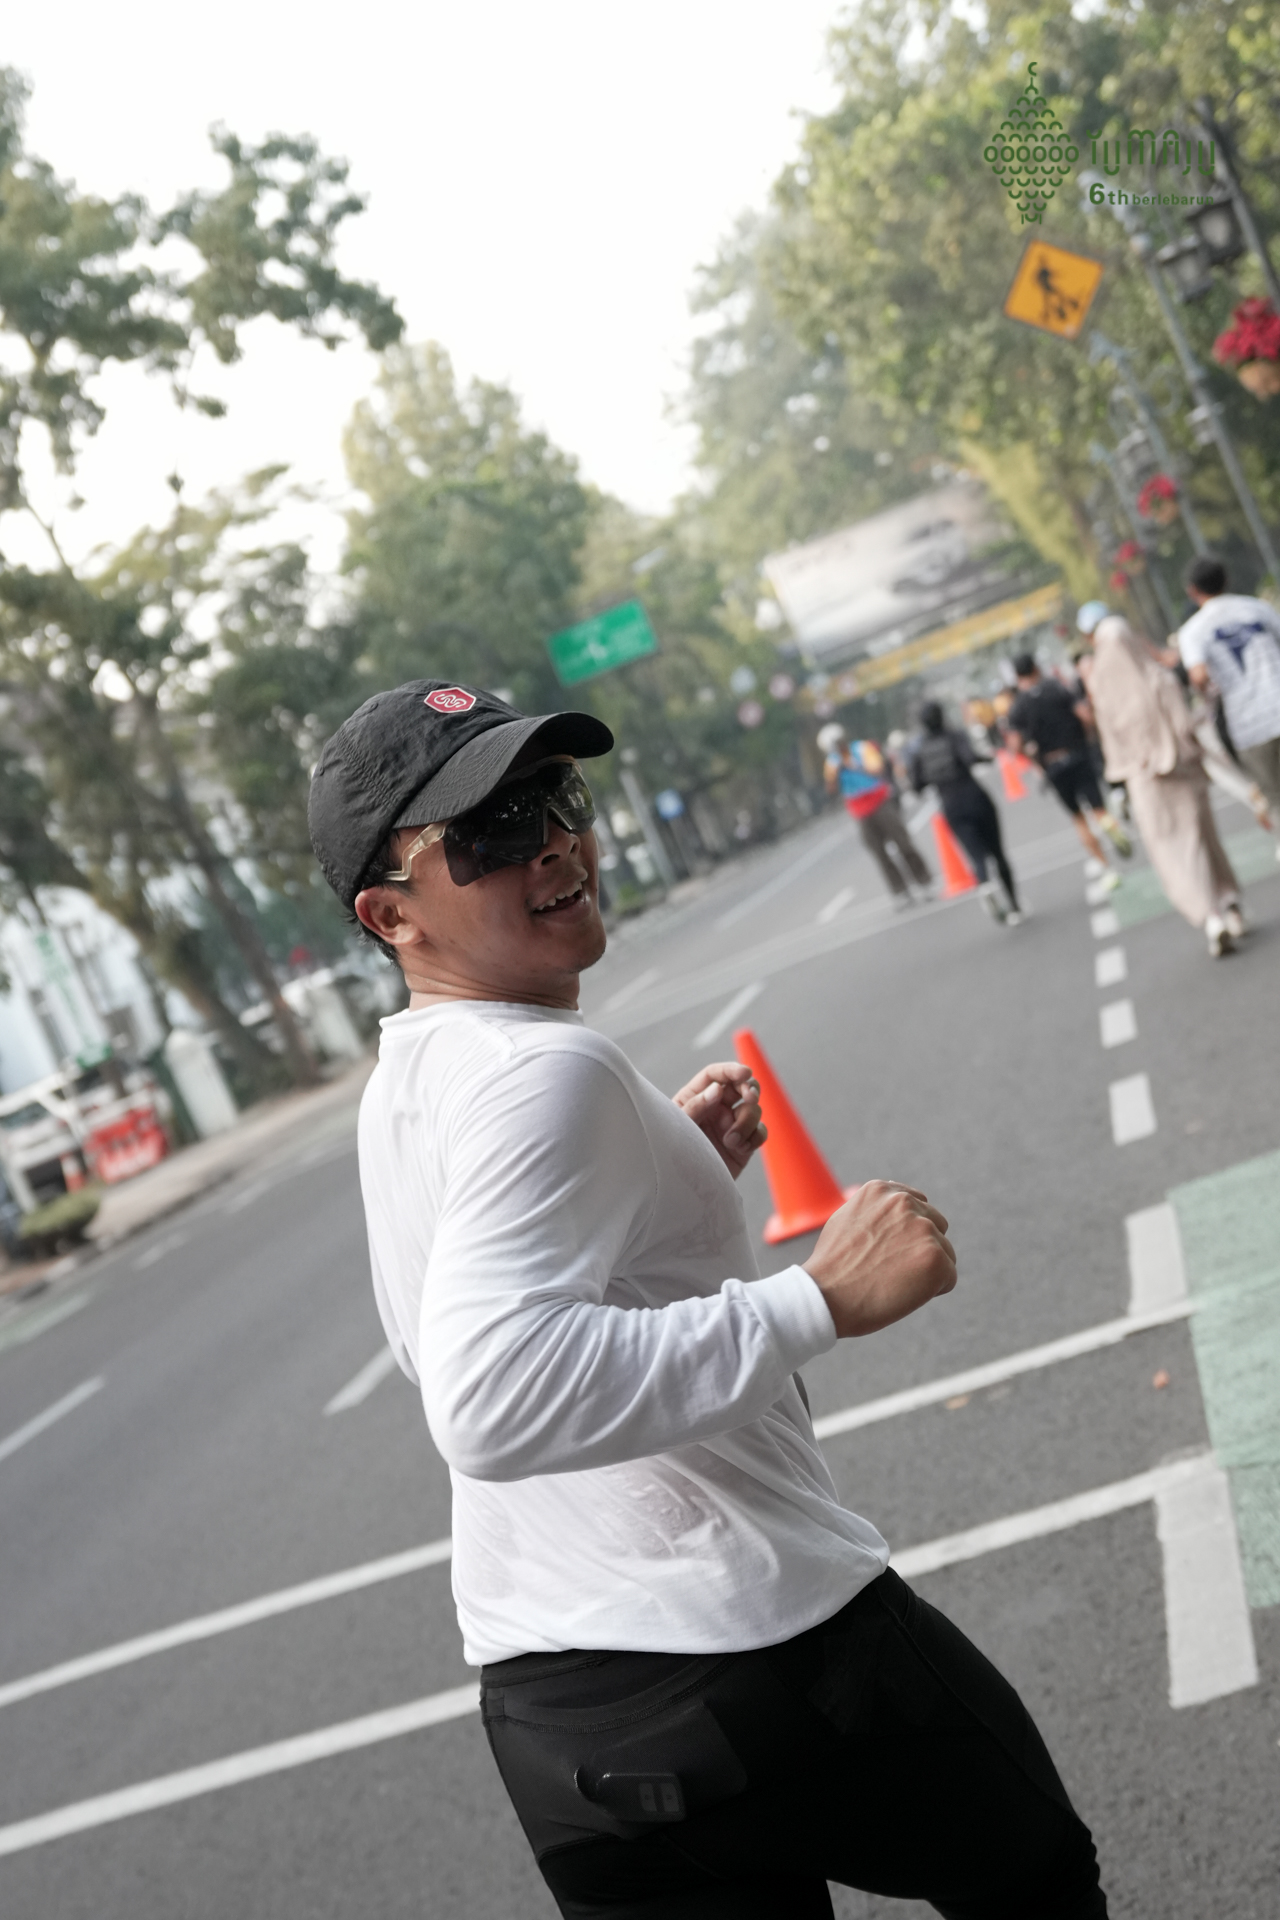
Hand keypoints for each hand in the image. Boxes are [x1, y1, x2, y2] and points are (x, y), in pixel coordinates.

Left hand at [673, 1061, 766, 1179]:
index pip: (716, 1075)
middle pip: (741, 1086)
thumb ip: (696, 1106)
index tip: (745, 1073)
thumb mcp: (678, 1127)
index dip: (731, 1070)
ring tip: (731, 1140)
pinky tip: (740, 1148)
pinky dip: (755, 1137)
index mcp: (696, 1097)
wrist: (680, 1191)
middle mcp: (715, 1108)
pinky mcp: (744, 1144)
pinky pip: (760, 1132)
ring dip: (747, 1121)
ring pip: (753, 1109)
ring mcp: (731, 1125)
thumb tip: (717, 1088)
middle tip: (749, 1098)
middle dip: (750, 1089)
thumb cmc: (670, 1155)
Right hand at [803, 1180, 955, 1337]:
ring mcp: (923, 1228)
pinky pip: (949, 1277)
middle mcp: (904, 1202)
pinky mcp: (936, 1258)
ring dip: (926, 1269)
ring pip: (944, 1252)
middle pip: (936, 1226)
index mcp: (882, 1189)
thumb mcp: (845, 1220)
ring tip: (894, 1282)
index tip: (888, 1252)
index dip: (905, 1235)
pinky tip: (904, 1294)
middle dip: (919, 1248)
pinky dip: (933, 1291)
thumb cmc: (831, 1267)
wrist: (824, 1297)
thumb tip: (897, 1206)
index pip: (917, 1206)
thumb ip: (875, 1210)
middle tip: (891, 1270)